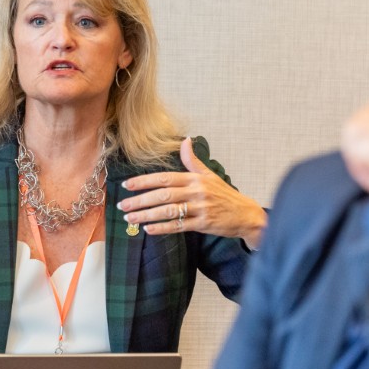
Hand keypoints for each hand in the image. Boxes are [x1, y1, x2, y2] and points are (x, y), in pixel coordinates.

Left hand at [117, 138, 266, 248]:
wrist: (245, 214)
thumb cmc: (225, 194)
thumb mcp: (210, 175)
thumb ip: (193, 160)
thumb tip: (185, 140)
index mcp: (194, 178)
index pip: (164, 178)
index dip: (144, 181)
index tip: (126, 185)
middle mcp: (196, 191)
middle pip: (163, 195)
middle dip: (140, 200)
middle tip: (122, 205)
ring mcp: (200, 208)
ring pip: (168, 211)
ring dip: (147, 215)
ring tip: (130, 218)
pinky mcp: (203, 224)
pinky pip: (179, 226)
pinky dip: (162, 228)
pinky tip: (148, 229)